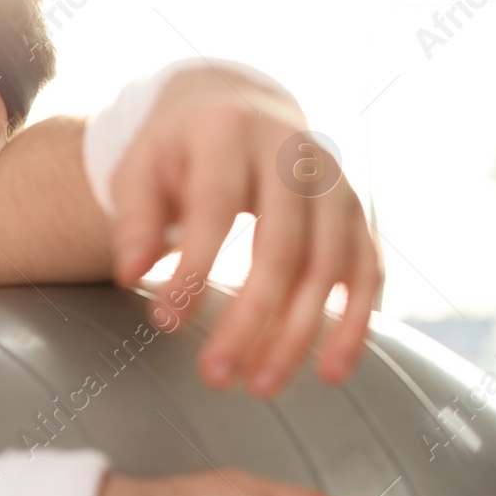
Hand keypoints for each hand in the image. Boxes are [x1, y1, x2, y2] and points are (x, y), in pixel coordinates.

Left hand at [108, 69, 383, 397]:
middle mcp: (294, 156)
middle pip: (281, 248)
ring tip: (263, 386)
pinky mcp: (356, 213)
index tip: (166, 324)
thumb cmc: (177, 150)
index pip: (217, 208)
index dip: (194, 269)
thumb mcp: (140, 168)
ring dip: (300, 334)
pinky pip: (366, 271)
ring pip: (329, 266)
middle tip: (216, 376)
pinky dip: (354, 322)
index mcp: (231, 134)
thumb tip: (130, 274)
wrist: (233, 108)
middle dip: (249, 319)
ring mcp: (334, 184)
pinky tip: (333, 370)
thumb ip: (135, 219)